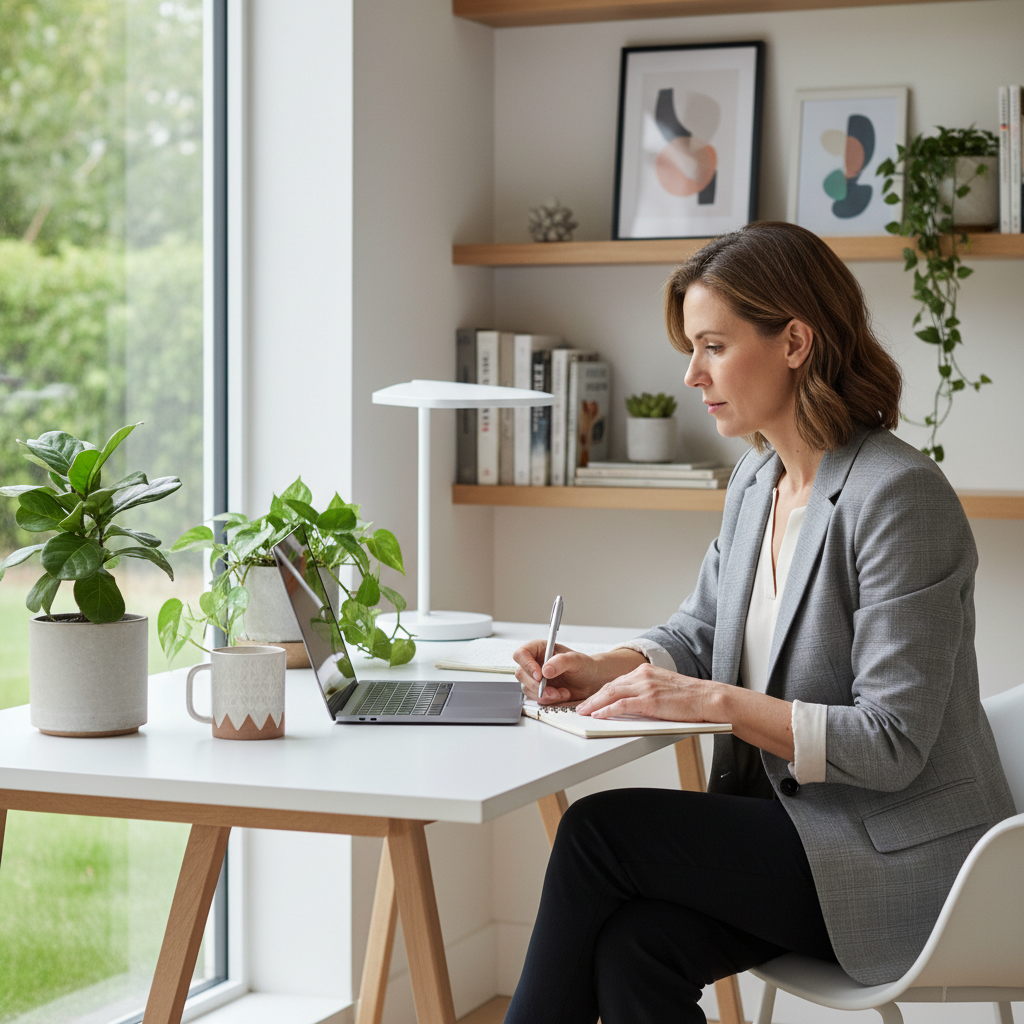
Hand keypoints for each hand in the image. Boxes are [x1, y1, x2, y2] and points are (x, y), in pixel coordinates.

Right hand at [513, 641, 645, 704]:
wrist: (592, 681)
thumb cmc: (585, 666)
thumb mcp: (576, 660)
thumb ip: (561, 662)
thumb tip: (545, 670)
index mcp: (539, 649)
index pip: (521, 654)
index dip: (526, 665)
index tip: (539, 676)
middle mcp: (534, 662)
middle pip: (521, 673)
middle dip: (537, 685)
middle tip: (553, 690)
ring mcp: (535, 678)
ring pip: (527, 688)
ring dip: (544, 694)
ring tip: (562, 693)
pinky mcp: (539, 691)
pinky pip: (535, 698)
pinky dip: (548, 700)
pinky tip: (561, 695)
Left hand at [576, 662, 712, 720]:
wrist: (708, 698)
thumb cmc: (689, 698)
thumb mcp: (663, 688)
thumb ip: (645, 692)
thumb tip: (628, 705)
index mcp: (645, 671)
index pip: (616, 681)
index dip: (600, 692)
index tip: (590, 700)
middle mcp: (643, 675)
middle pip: (610, 686)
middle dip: (593, 698)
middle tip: (580, 707)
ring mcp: (646, 686)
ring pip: (612, 693)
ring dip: (595, 704)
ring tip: (583, 712)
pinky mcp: (650, 699)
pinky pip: (622, 704)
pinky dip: (608, 710)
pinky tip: (599, 715)